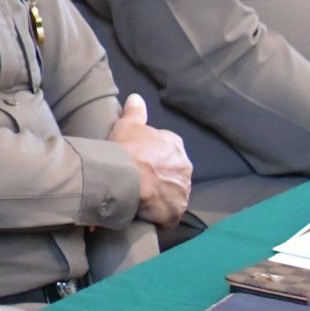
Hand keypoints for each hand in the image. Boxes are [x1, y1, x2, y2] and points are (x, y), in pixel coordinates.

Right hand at [109, 93, 192, 226]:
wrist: (125, 177)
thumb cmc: (126, 149)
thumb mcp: (127, 125)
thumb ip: (135, 111)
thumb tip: (137, 97)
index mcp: (175, 145)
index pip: (169, 148)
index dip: (154, 154)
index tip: (141, 159)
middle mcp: (185, 167)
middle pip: (174, 171)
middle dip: (162, 175)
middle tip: (141, 178)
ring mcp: (182, 190)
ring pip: (173, 192)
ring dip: (163, 194)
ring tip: (143, 197)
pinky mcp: (177, 210)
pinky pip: (170, 213)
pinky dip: (161, 214)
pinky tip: (148, 213)